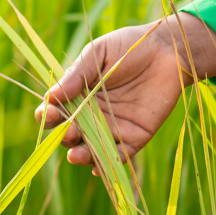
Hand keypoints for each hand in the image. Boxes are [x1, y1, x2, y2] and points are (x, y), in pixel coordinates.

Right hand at [37, 11, 215, 173]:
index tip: (47, 114)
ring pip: (92, 149)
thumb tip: (51, 96)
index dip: (49, 115)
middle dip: (65, 136)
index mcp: (78, 96)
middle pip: (71, 134)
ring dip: (82, 155)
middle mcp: (92, 116)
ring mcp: (112, 128)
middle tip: (67, 131)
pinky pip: (119, 156)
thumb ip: (78, 74)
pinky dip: (109, 164)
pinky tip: (97, 168)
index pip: (57, 111)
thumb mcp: (99, 54)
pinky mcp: (135, 137)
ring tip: (75, 154)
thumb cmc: (129, 46)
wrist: (167, 50)